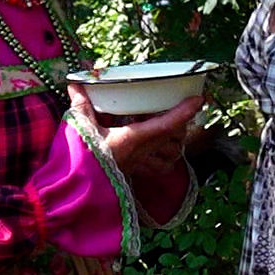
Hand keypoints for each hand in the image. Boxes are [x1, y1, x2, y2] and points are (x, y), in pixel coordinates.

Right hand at [68, 86, 201, 179]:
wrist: (77, 191)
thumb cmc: (82, 160)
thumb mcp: (81, 129)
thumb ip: (82, 105)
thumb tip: (75, 84)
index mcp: (133, 139)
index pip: (166, 125)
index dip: (184, 112)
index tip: (198, 100)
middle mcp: (141, 152)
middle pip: (173, 136)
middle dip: (181, 121)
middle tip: (180, 105)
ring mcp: (140, 163)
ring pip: (171, 153)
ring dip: (175, 139)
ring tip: (172, 124)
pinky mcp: (135, 170)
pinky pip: (160, 166)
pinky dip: (166, 157)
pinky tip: (160, 147)